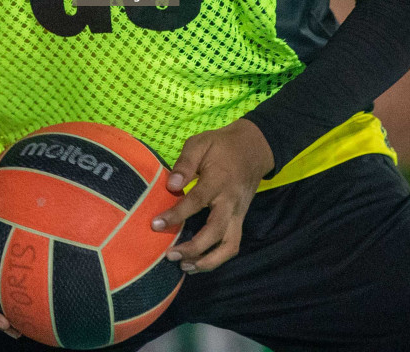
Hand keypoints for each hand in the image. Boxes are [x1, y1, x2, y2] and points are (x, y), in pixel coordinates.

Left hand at [148, 118, 273, 273]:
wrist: (254, 148)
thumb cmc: (221, 146)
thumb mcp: (200, 143)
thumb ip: (185, 163)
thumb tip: (171, 185)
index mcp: (218, 181)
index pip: (197, 201)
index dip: (176, 215)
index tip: (155, 224)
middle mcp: (230, 202)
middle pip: (215, 231)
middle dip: (193, 248)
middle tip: (170, 254)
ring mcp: (238, 214)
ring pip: (229, 246)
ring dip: (208, 261)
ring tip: (185, 266)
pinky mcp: (240, 220)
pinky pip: (232, 245)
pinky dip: (217, 258)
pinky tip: (198, 262)